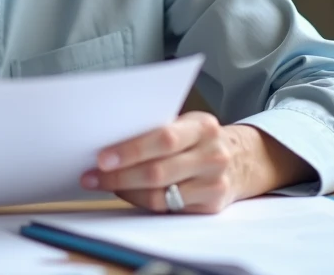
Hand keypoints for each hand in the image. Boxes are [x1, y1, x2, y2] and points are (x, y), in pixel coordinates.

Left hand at [80, 112, 254, 213]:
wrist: (241, 160)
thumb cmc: (199, 139)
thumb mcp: (186, 124)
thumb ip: (156, 129)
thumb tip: (108, 139)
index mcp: (203, 126)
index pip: (163, 139)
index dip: (130, 150)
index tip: (102, 157)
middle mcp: (212, 155)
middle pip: (158, 171)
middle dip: (119, 175)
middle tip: (92, 176)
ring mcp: (214, 183)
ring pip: (159, 195)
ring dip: (125, 191)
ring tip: (102, 184)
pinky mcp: (211, 206)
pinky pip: (167, 209)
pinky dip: (141, 201)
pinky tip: (126, 193)